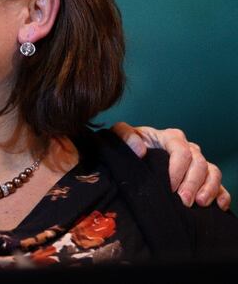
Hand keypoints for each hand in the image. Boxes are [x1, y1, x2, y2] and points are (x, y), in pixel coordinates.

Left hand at [111, 122, 230, 210]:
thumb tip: (140, 149)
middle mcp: (188, 148)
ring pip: (212, 172)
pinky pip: (219, 184)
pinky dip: (221, 194)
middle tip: (183, 201)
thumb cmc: (128, 146)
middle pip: (199, 163)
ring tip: (200, 203)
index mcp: (170, 138)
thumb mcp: (120, 136)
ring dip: (209, 188)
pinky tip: (218, 206)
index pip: (181, 151)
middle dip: (192, 183)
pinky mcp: (203, 177)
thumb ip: (125, 135)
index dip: (177, 169)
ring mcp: (197, 162)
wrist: (132, 157)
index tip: (169, 186)